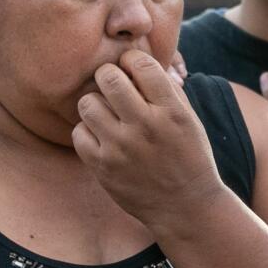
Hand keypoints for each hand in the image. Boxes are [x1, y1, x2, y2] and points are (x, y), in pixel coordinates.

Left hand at [72, 49, 223, 228]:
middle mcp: (145, 126)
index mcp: (171, 111)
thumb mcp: (188, 118)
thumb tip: (136, 60)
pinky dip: (87, 131)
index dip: (132, 60)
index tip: (131, 68)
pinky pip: (78, 132)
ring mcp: (121, 148)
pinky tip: (102, 136)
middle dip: (108, 76)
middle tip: (113, 87)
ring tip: (106, 113)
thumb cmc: (188, 156)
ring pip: (88, 103)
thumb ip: (165, 88)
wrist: (185, 207)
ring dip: (95, 103)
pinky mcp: (103, 167)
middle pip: (108, 77)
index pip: (141, 63)